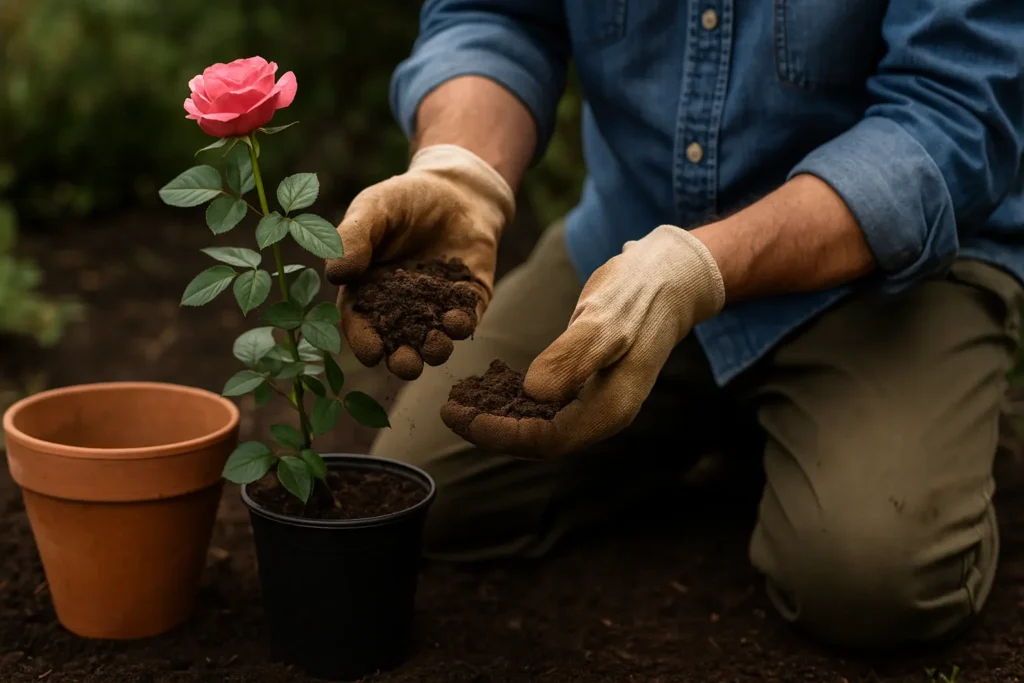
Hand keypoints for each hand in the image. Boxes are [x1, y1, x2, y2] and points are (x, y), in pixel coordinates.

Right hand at [325, 144, 514, 378]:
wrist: (457, 187)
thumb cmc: (405, 198)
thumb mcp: (374, 209)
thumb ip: (354, 237)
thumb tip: (336, 273)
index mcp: (369, 290)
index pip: (361, 323)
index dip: (364, 341)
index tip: (371, 353)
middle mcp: (401, 307)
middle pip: (398, 343)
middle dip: (402, 359)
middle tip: (407, 365)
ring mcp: (437, 307)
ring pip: (434, 339)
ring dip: (435, 348)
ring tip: (436, 346)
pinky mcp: (469, 300)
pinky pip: (466, 318)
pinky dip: (463, 323)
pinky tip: (459, 319)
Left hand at [444, 225, 725, 456]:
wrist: (670, 277)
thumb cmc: (638, 294)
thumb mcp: (603, 320)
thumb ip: (572, 358)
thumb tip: (534, 394)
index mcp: (610, 410)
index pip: (545, 441)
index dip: (498, 433)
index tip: (459, 414)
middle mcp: (603, 414)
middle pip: (538, 441)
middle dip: (490, 429)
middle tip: (446, 409)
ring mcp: (597, 402)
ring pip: (540, 426)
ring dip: (498, 417)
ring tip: (459, 400)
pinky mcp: (590, 385)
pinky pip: (546, 406)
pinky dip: (514, 400)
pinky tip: (488, 383)